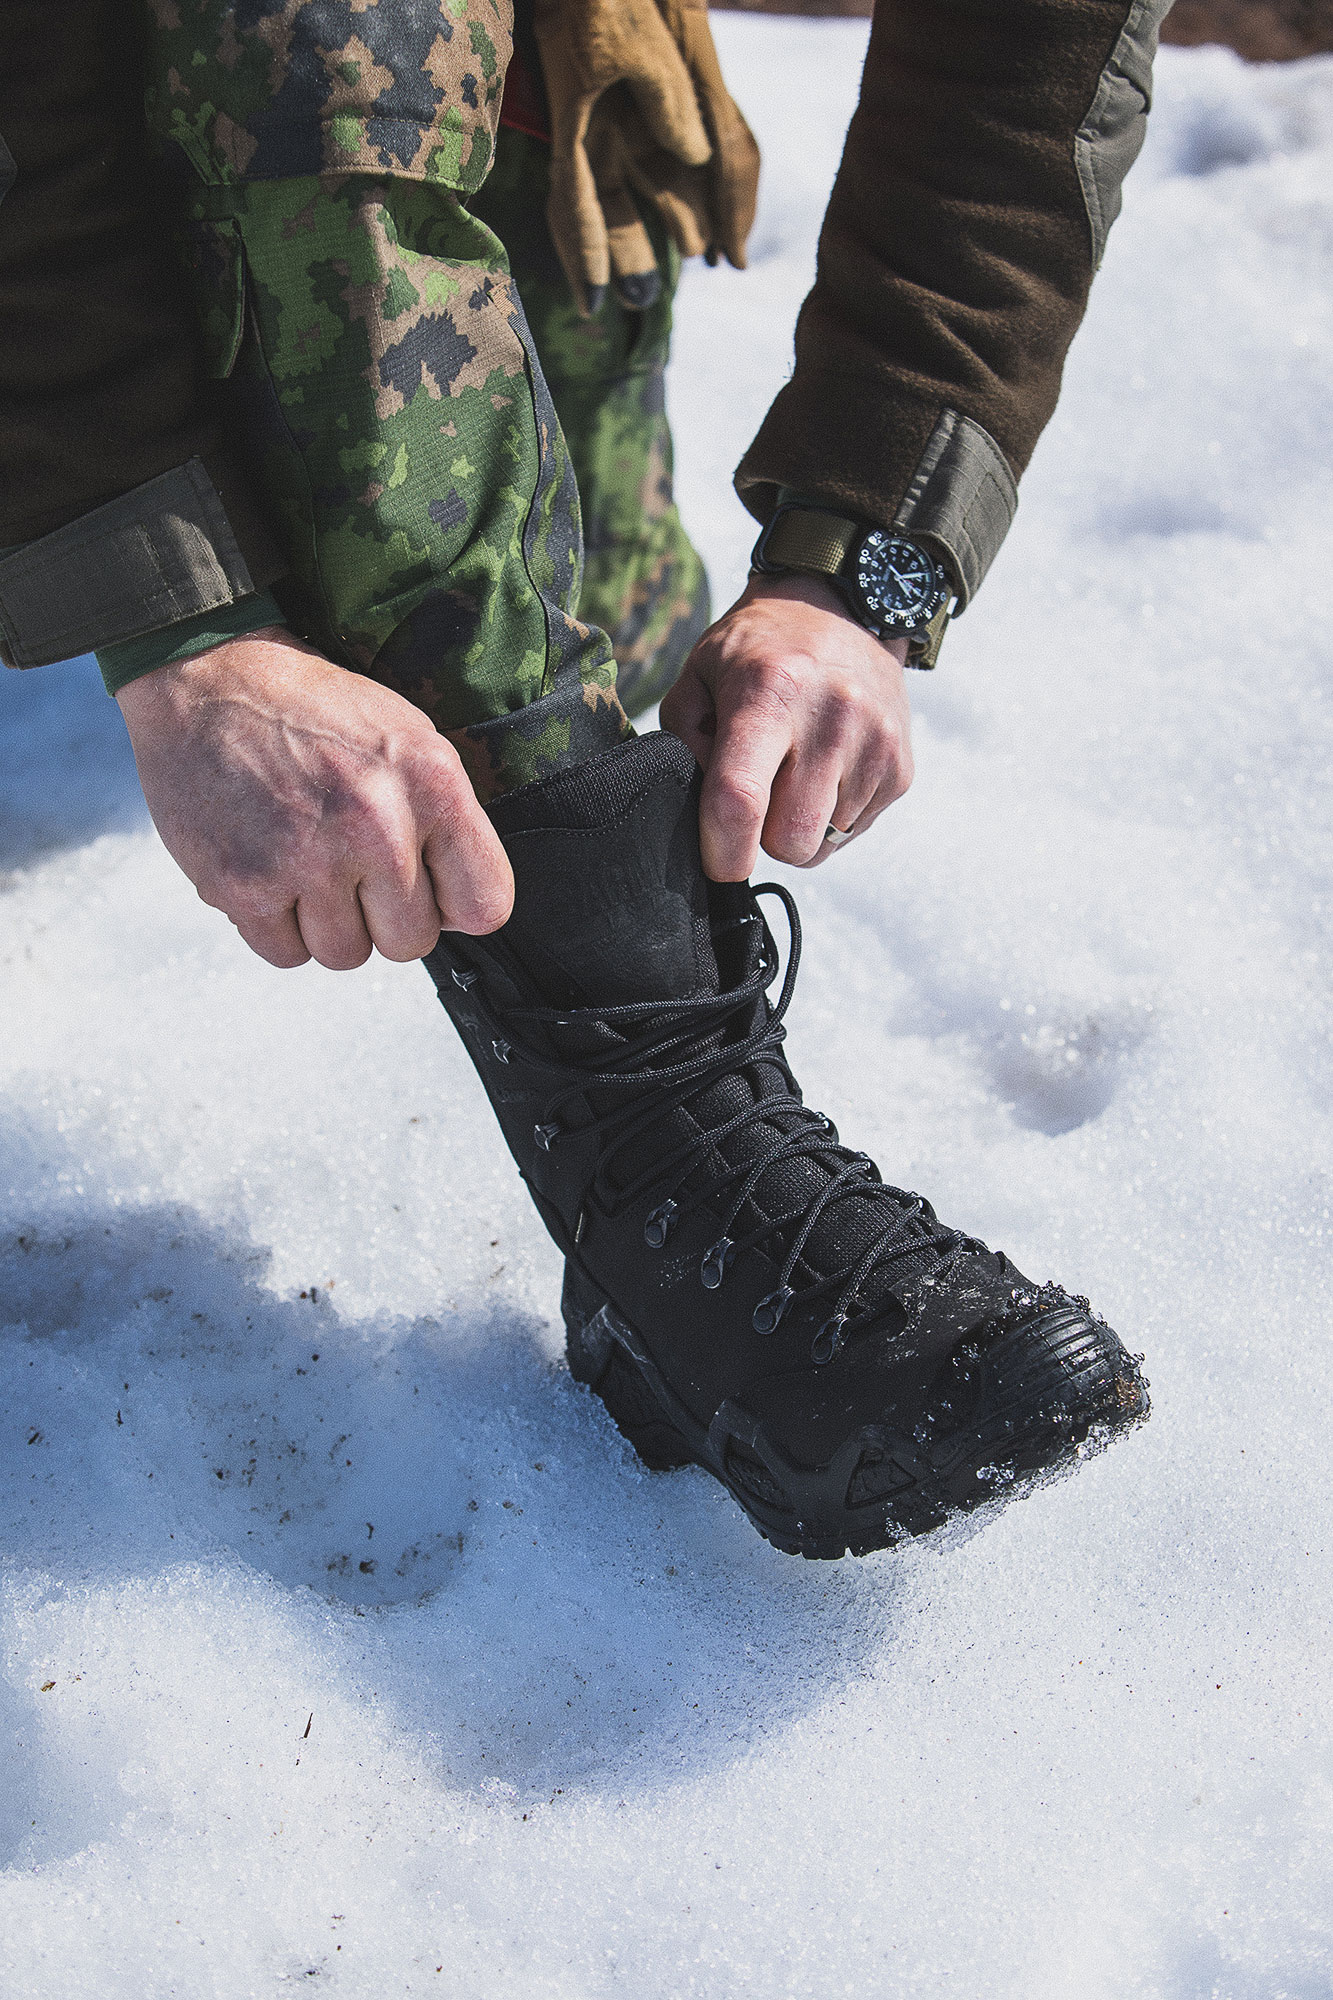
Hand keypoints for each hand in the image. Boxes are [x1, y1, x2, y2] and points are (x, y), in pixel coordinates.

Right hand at [116, 628, 513, 968]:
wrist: (206, 679)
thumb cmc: (313, 711)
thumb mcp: (409, 737)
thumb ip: (446, 821)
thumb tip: (460, 912)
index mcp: (431, 784)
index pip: (484, 905)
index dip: (454, 904)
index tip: (428, 886)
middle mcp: (377, 826)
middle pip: (411, 943)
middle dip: (384, 916)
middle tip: (352, 866)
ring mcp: (308, 860)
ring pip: (346, 955)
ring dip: (328, 923)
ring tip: (307, 861)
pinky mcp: (245, 886)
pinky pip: (286, 954)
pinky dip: (277, 925)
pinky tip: (270, 870)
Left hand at [660, 573, 912, 880]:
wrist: (843, 610)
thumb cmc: (758, 650)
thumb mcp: (699, 675)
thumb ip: (683, 743)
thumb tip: (702, 815)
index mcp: (768, 693)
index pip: (741, 798)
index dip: (723, 850)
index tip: (717, 864)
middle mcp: (832, 719)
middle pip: (788, 840)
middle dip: (764, 837)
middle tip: (758, 795)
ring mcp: (876, 745)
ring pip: (821, 845)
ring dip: (798, 826)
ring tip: (795, 770)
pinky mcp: (901, 769)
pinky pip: (852, 832)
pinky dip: (831, 815)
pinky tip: (826, 768)